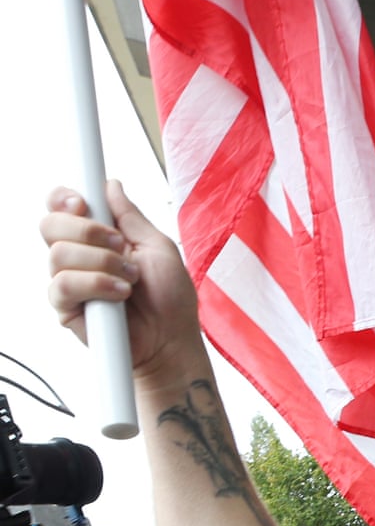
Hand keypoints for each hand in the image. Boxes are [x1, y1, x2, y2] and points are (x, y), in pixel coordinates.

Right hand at [42, 182, 203, 380]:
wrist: (173, 340)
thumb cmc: (171, 299)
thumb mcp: (159, 248)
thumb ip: (132, 217)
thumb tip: (110, 185)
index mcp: (97, 237)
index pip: (61, 207)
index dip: (64, 198)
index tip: (83, 202)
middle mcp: (79, 257)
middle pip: (50, 224)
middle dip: (87, 231)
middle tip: (120, 247)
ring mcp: (70, 282)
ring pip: (58, 254)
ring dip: (102, 263)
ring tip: (130, 280)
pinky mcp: (67, 308)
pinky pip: (64, 285)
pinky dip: (96, 285)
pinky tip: (120, 295)